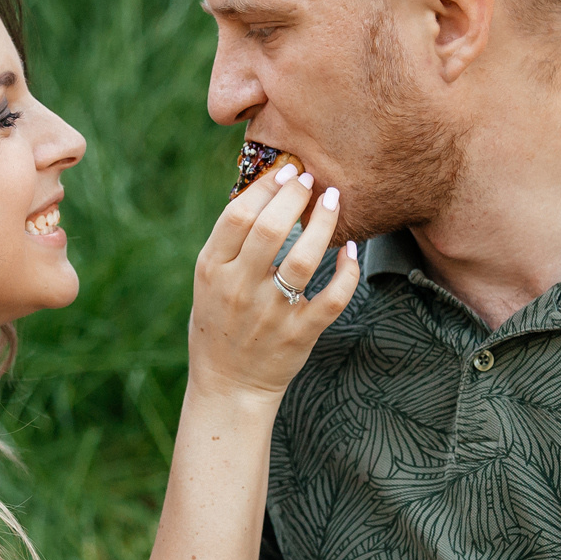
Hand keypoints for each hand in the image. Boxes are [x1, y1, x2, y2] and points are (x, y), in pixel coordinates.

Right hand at [187, 164, 359, 402]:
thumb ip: (231, 243)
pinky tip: (351, 251)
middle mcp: (239, 289)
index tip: (285, 173)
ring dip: (324, 223)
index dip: (264, 188)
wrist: (229, 387)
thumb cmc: (219, 323)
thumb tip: (265, 190)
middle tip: (312, 181)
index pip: (237, 216)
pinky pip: (333, 296)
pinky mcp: (300, 333)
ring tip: (333, 201)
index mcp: (211, 270)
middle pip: (271, 229)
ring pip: (305, 258)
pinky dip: (348, 270)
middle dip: (296, 197)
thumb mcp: (209, 281)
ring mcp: (271, 313)